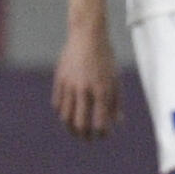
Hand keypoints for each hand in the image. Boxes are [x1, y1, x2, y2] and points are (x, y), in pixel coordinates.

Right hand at [51, 22, 121, 140]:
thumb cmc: (105, 58)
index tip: (103, 135)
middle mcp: (84, 89)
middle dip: (84, 135)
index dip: (102, 133)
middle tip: (88, 138)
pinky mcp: (59, 80)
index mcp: (102, 90)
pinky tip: (68, 114)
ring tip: (76, 130)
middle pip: (80, 124)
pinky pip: (57, 104)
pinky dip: (62, 113)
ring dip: (70, 127)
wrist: (87, 36)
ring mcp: (70, 85)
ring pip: (65, 116)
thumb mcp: (115, 79)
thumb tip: (117, 123)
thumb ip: (116, 103)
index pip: (101, 122)